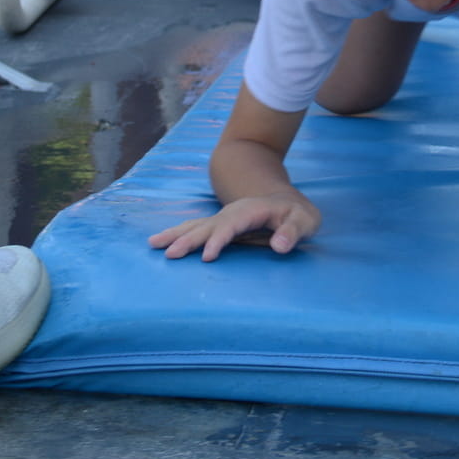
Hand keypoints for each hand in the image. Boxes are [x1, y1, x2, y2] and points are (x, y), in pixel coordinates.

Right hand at [148, 191, 321, 260]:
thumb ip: (294, 231)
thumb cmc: (297, 214)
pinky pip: (196, 229)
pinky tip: (161, 242)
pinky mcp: (220, 226)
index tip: (207, 257)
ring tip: (153, 244)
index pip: (232, 226)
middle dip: (189, 239)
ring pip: (197, 225)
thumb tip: (279, 247)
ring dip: (176, 234)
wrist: (286, 201)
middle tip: (170, 253)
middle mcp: (233, 213)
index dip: (219, 240)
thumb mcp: (305, 221)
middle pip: (208, 225)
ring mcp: (224, 219)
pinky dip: (178, 234)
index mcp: (251, 211)